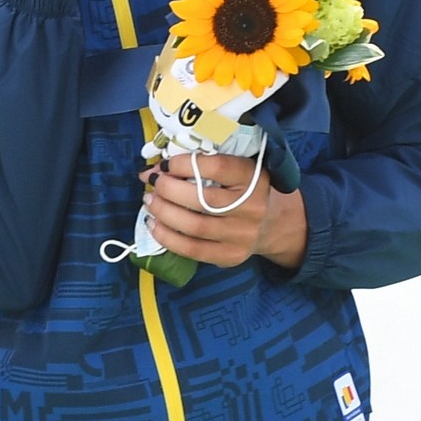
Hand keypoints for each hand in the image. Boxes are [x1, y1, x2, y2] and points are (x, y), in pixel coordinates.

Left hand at [139, 152, 308, 271]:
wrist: (271, 223)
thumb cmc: (241, 190)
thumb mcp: (232, 170)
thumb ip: (199, 165)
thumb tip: (153, 170)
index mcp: (254, 178)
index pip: (216, 167)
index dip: (184, 164)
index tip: (164, 164)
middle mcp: (253, 207)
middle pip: (202, 199)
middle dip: (168, 189)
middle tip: (153, 183)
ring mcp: (243, 235)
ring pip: (194, 226)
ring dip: (163, 212)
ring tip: (149, 202)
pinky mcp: (232, 256)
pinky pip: (192, 250)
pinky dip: (166, 237)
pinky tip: (154, 224)